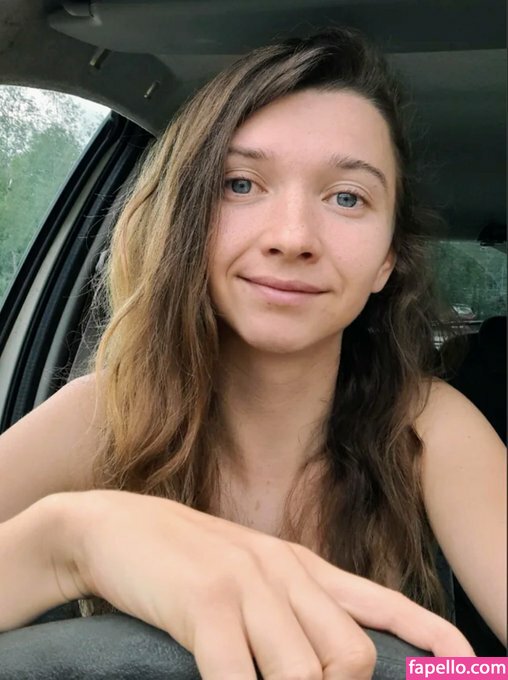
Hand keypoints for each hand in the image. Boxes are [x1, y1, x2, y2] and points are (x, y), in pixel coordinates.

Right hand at [61, 490, 473, 679]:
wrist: (115, 527)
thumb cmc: (186, 561)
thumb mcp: (249, 576)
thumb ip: (293, 609)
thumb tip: (330, 658)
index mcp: (300, 567)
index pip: (382, 604)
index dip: (430, 637)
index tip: (467, 663)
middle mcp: (284, 573)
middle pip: (352, 658)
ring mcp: (246, 586)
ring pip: (307, 675)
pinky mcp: (205, 604)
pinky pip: (240, 678)